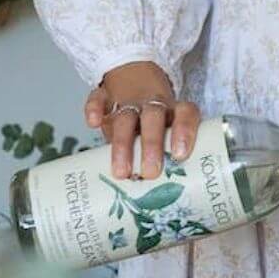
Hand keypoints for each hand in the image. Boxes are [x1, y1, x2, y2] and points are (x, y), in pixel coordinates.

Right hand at [84, 61, 200, 180]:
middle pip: (153, 118)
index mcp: (175, 110)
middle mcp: (153, 104)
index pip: (186, 114)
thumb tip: (170, 195)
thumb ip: (169, 156)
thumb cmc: (157, 125)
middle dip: (152, 145)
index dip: (184, 131)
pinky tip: (93, 123)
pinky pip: (98, 98)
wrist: (137, 82)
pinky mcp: (104, 96)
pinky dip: (94, 109)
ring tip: (121, 172)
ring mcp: (128, 99)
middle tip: (150, 172)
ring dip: (123, 143)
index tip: (180, 155)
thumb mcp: (167, 135)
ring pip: (125, 117)